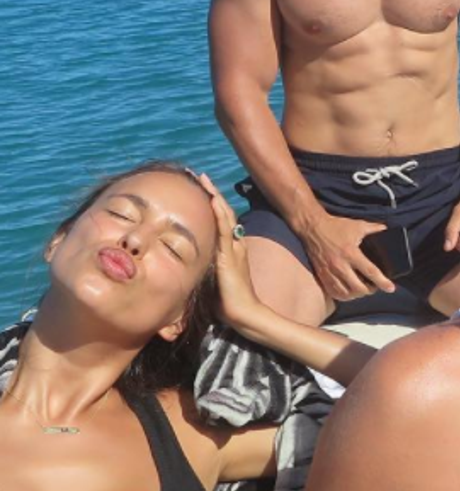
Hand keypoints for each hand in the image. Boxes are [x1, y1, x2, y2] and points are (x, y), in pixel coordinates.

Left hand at [199, 173, 262, 327]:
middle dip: (213, 195)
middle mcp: (235, 245)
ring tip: (205, 181)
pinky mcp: (230, 255)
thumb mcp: (213, 282)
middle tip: (201, 177)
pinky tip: (212, 200)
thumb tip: (185, 269)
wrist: (244, 314)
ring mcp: (234, 249)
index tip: (201, 190)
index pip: (222, 222)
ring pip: (225, 217)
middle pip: (224, 214)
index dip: (213, 205)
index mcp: (231, 251)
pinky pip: (225, 229)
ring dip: (215, 197)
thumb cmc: (228, 304)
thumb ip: (205, 271)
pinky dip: (219, 213)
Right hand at [299, 212, 395, 300]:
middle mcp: (340, 265)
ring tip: (362, 289)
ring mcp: (329, 272)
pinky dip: (344, 296)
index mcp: (351, 253)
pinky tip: (349, 292)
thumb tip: (385, 229)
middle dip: (370, 290)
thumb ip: (373, 228)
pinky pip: (334, 293)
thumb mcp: (357, 225)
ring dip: (357, 294)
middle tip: (374, 286)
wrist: (312, 227)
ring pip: (346, 294)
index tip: (391, 288)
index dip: (382, 282)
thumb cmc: (335, 226)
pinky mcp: (321, 275)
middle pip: (359, 288)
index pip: (370, 272)